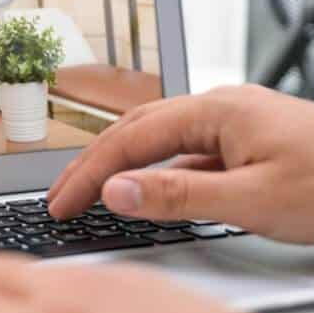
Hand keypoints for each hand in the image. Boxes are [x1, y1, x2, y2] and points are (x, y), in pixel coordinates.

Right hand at [48, 84, 313, 243]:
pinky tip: (146, 194)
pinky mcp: (245, 142)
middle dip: (93, 165)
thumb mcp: (254, 200)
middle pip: (134, 131)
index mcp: (215, 110)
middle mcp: (218, 107)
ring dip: (120, 167)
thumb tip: (115, 190)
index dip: (88, 174)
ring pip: (158, 139)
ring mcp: (232, 123)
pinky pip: (186, 154)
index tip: (59, 205)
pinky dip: (156, 173)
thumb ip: (179, 196)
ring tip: (89, 194)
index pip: (129, 140)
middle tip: (61, 200)